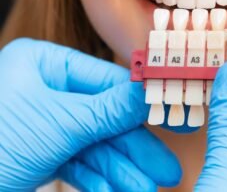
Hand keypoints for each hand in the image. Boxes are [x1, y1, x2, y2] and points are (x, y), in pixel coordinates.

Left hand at [0, 39, 180, 190]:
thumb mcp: (60, 123)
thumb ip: (110, 109)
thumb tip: (151, 93)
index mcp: (45, 63)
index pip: (107, 79)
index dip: (139, 102)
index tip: (171, 117)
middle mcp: (46, 87)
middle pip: (104, 116)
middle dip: (134, 147)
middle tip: (165, 169)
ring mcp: (45, 119)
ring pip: (94, 143)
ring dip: (120, 169)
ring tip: (144, 189)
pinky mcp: (41, 149)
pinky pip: (78, 160)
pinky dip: (98, 177)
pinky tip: (117, 189)